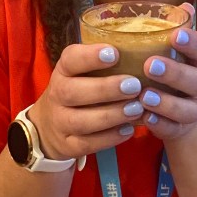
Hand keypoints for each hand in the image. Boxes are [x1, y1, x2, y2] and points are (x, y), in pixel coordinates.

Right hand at [27, 44, 145, 159]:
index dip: (90, 56)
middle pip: (73, 92)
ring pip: (81, 121)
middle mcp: (57, 96)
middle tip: (134, 85)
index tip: (114, 53)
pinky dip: (109, 138)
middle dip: (105, 89)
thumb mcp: (82, 73)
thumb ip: (105, 63)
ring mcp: (60, 122)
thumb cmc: (78, 91)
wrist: (49, 126)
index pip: (70, 60)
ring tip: (136, 108)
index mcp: (63, 72)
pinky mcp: (68, 145)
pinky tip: (129, 129)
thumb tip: (147, 51)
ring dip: (111, 115)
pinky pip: (87, 144)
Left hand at [138, 5, 196, 140]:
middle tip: (150, 65)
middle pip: (195, 79)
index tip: (174, 36)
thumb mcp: (171, 51)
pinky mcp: (179, 128)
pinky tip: (144, 117)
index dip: (192, 42)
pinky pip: (173, 128)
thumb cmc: (171, 73)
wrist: (180, 115)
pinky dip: (160, 124)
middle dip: (174, 73)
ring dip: (166, 102)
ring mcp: (191, 108)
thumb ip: (173, 29)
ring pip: (187, 108)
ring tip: (144, 96)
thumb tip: (184, 4)